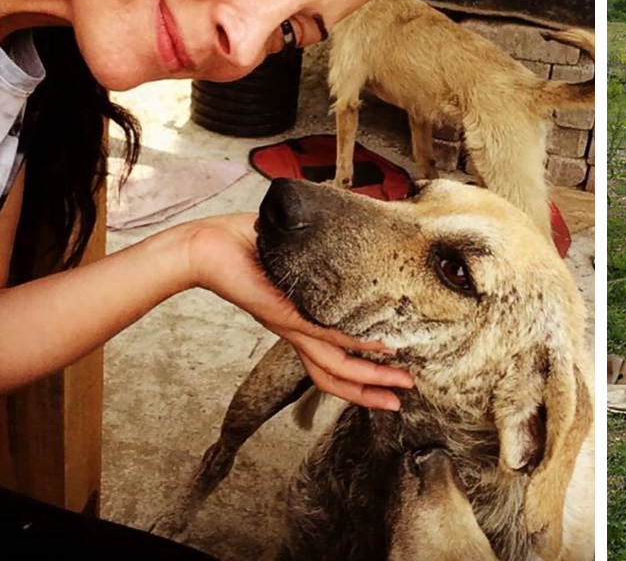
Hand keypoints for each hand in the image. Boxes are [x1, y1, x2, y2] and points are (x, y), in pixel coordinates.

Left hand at [184, 214, 412, 409]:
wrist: (205, 249)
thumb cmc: (244, 247)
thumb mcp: (291, 260)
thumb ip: (318, 265)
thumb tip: (350, 247)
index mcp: (299, 322)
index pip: (334, 357)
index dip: (361, 376)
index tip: (390, 379)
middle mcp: (298, 331)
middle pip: (338, 372)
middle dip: (373, 389)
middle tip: (402, 397)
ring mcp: (293, 324)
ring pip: (336, 363)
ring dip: (372, 377)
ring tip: (402, 384)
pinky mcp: (287, 313)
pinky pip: (327, 334)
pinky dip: (357, 344)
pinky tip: (382, 346)